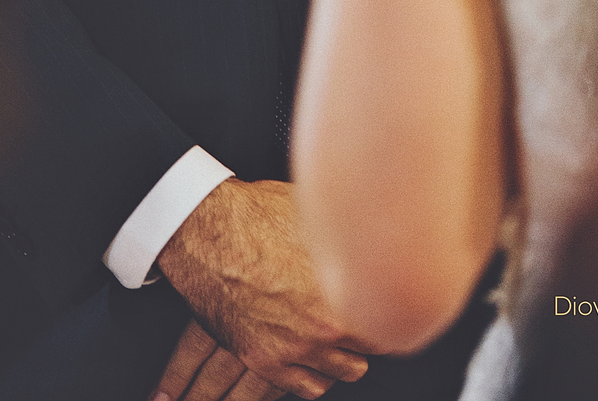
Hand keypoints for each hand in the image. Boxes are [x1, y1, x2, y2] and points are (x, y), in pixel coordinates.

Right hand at [155, 178, 370, 398]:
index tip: (378, 304)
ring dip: (340, 356)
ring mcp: (293, 348)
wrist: (209, 232)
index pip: (388, 323)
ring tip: (333, 336)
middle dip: (363, 336)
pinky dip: (312, 374)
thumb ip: (347, 236)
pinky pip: (306, 387)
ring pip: (340, 373)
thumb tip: (369, 227)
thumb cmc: (260, 215)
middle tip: (353, 318)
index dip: (382, 311)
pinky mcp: (264, 359)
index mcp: (342, 291)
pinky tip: (311, 355)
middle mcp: (323, 328)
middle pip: (367, 353)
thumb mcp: (317, 213)